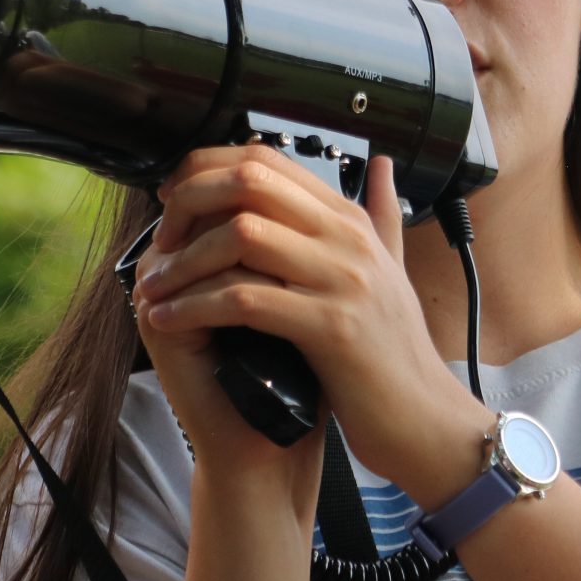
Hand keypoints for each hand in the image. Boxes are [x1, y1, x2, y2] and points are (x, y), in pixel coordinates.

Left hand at [132, 146, 489, 501]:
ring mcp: (343, 281)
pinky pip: (246, 300)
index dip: (206, 168)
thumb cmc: (398, 353)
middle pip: (249, 182)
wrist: (427, 420)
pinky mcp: (331, 329)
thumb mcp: (392, 270)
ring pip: (242, 236)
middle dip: (188, 203)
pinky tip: (170, 322)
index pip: (266, 160)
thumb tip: (380, 165)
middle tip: (159, 239)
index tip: (172, 197)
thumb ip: (381, 216)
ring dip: (184, 262)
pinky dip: (196, 307)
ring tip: (154, 288)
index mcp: (352, 221)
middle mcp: (349, 239)